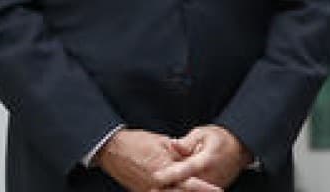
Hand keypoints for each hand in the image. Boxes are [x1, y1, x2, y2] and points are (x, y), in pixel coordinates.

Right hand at [97, 128, 217, 191]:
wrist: (112, 149)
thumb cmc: (137, 142)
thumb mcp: (162, 143)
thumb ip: (179, 153)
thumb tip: (193, 157)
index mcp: (162, 170)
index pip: (189, 183)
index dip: (204, 188)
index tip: (218, 191)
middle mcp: (155, 184)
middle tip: (212, 191)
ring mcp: (147, 190)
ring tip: (199, 190)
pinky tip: (177, 189)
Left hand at [152, 125, 249, 190]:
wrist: (239, 150)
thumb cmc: (219, 140)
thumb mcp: (204, 133)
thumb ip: (187, 141)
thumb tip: (174, 145)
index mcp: (206, 160)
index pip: (186, 169)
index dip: (171, 173)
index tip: (156, 175)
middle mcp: (209, 177)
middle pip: (184, 186)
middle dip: (167, 187)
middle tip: (151, 186)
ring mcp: (210, 186)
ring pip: (187, 191)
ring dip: (172, 189)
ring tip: (155, 189)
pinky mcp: (209, 191)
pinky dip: (180, 190)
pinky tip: (167, 188)